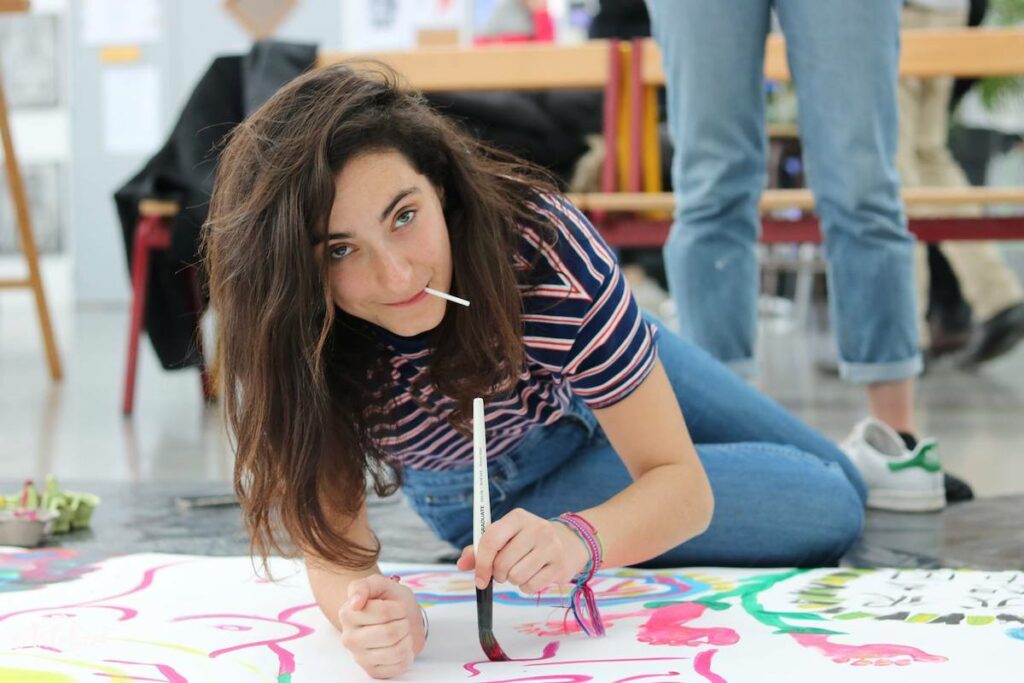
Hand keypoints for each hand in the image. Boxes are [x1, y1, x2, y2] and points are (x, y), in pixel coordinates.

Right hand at [338, 574, 424, 678]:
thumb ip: (364, 586)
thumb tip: (355, 603)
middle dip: (404, 624)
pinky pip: (398, 666)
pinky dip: (407, 655)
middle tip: (401, 620)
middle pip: (390, 634)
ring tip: (401, 633)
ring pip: (396, 651)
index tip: (396, 607)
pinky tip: (400, 647)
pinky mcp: (372, 671)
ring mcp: (359, 657)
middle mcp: (349, 638)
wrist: (398, 618)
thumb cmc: (388, 600)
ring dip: (407, 639)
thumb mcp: (379, 584)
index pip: (384, 613)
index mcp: (347, 614)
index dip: (398, 608)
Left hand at [456, 508, 590, 594]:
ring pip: (516, 577)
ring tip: (519, 570)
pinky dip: (526, 587)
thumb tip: (461, 564)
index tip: (479, 578)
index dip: (481, 562)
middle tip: (503, 571)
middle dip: (498, 574)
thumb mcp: (505, 536)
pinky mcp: (559, 566)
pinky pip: (530, 587)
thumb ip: (480, 549)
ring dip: (512, 580)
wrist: (569, 542)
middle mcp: (537, 528)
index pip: (492, 539)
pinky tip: (533, 575)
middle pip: (503, 563)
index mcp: (518, 517)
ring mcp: (551, 547)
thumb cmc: (527, 540)